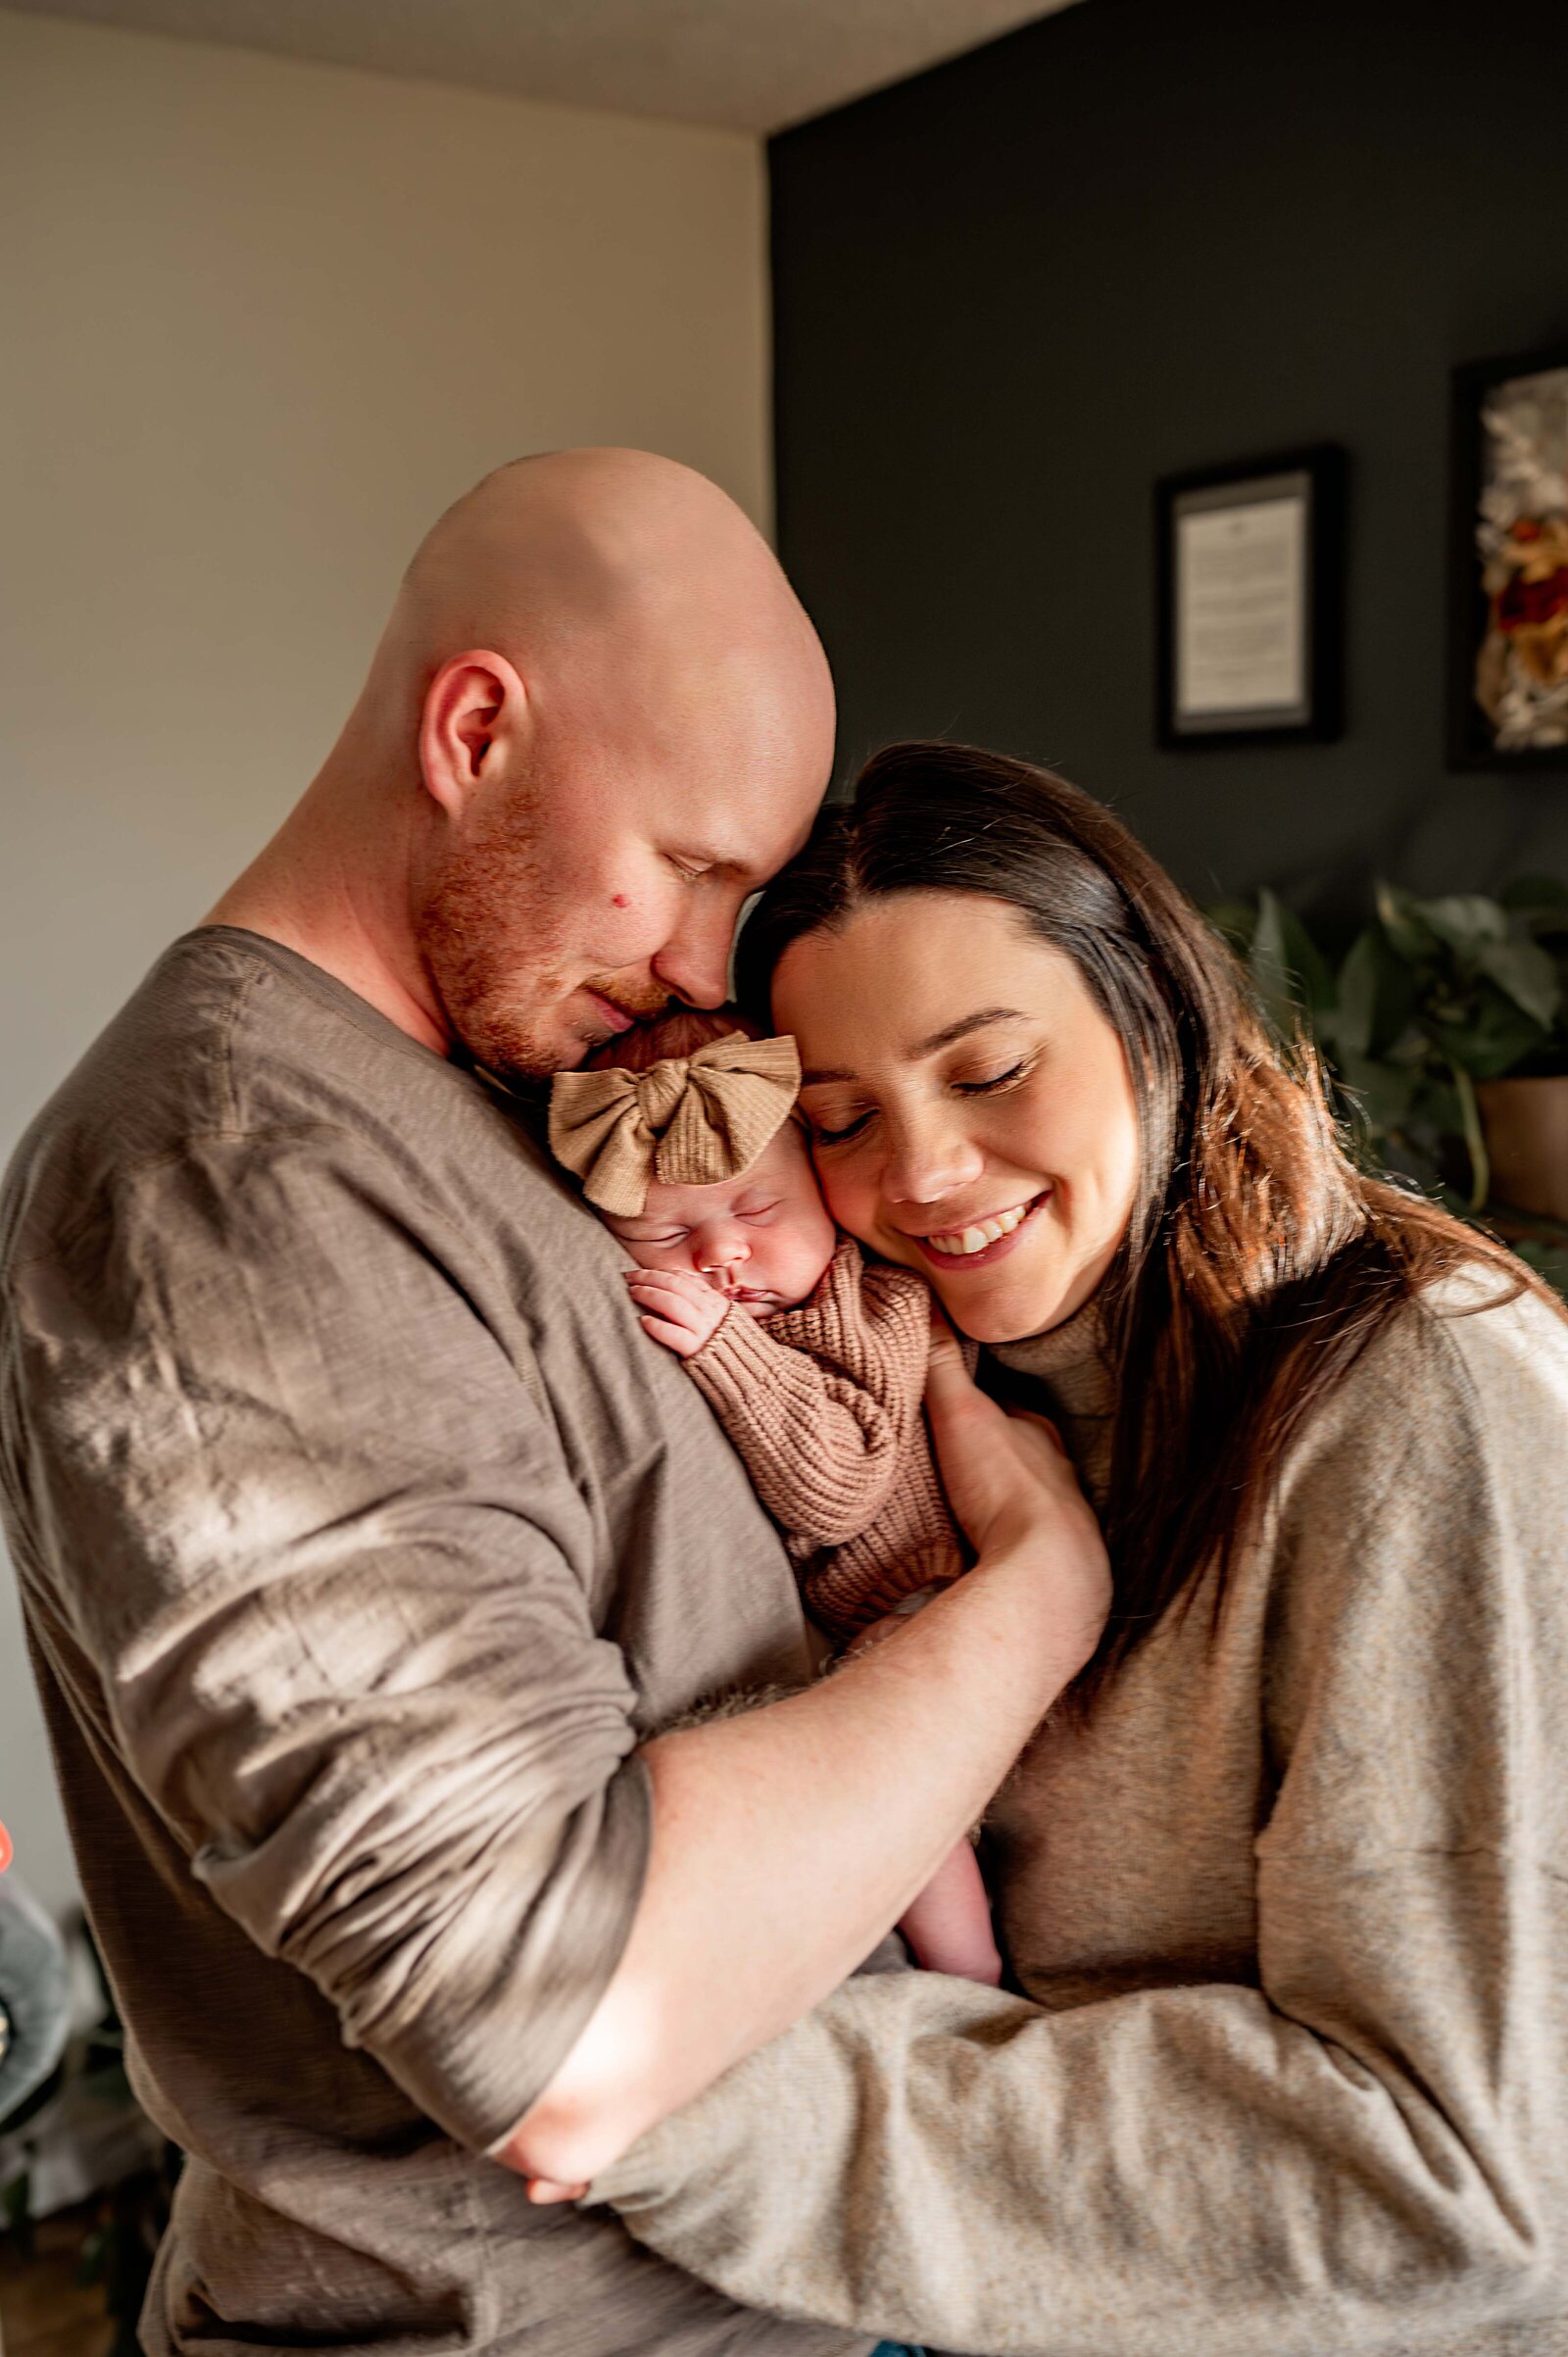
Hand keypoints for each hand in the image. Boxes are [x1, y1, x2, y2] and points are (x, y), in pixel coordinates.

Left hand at [625, 1267, 730, 1357]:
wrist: (741, 1371)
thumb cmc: (723, 1345)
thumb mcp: (718, 1317)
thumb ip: (699, 1303)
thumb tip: (671, 1288)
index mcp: (714, 1301)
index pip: (684, 1279)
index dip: (660, 1272)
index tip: (643, 1271)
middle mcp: (709, 1311)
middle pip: (675, 1286)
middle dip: (649, 1278)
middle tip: (630, 1277)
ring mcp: (703, 1329)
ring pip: (673, 1304)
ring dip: (649, 1294)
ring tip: (633, 1293)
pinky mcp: (695, 1349)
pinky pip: (674, 1334)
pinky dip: (657, 1326)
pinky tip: (643, 1321)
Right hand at [924, 1313, 1109, 1667]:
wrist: (1046, 1576)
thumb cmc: (1007, 1489)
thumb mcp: (963, 1415)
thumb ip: (944, 1365)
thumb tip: (926, 1303)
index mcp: (1040, 1436)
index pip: (1006, 1407)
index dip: (977, 1401)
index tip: (948, 1400)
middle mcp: (1059, 1476)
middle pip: (1016, 1455)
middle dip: (988, 1454)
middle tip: (946, 1454)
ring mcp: (1061, 1524)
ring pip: (1023, 1500)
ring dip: (995, 1500)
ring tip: (957, 1503)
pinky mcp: (1051, 1567)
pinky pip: (1021, 1544)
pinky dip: (1000, 1540)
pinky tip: (979, 1551)